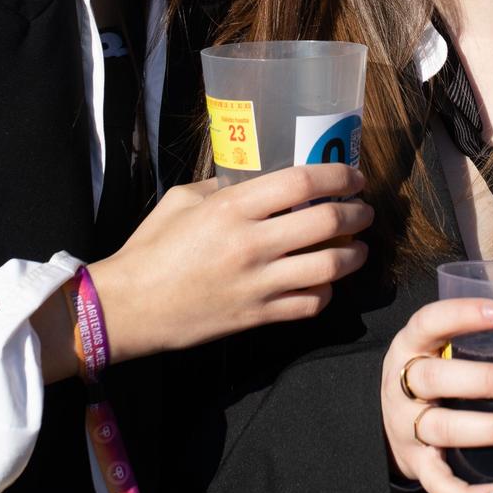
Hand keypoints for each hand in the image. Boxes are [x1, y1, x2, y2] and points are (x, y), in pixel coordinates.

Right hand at [82, 165, 371, 366]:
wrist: (129, 307)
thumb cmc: (151, 248)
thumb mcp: (183, 200)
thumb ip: (225, 188)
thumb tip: (260, 179)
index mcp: (232, 209)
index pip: (302, 183)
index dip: (339, 176)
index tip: (354, 177)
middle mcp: (252, 244)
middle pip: (327, 222)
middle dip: (357, 213)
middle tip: (363, 210)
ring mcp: (258, 284)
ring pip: (330, 267)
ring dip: (354, 255)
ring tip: (357, 248)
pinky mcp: (258, 316)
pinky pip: (311, 304)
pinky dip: (327, 292)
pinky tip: (325, 282)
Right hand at [380, 298, 492, 492]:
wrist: (390, 425)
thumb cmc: (435, 375)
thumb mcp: (438, 346)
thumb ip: (473, 332)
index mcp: (409, 347)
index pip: (428, 322)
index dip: (462, 315)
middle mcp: (402, 385)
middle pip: (435, 378)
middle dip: (485, 380)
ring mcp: (406, 428)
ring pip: (443, 428)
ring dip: (490, 428)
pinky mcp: (417, 466)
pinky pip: (439, 484)